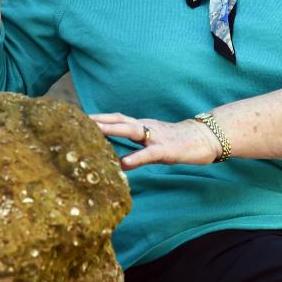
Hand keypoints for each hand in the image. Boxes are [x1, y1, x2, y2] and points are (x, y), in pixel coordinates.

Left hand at [90, 112, 221, 170]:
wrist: (203, 138)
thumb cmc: (176, 142)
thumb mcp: (152, 145)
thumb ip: (135, 149)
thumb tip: (117, 161)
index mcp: (142, 126)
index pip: (116, 119)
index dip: (98, 118)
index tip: (78, 118)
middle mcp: (146, 127)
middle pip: (119, 120)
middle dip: (99, 120)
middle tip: (79, 120)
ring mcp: (155, 137)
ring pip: (131, 131)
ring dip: (112, 130)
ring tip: (94, 131)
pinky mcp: (166, 150)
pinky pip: (148, 154)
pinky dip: (135, 157)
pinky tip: (123, 163)